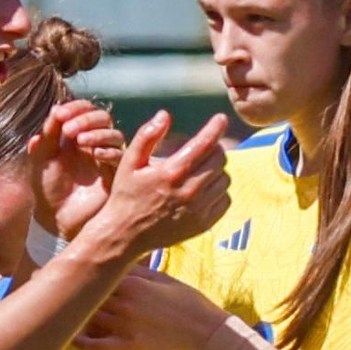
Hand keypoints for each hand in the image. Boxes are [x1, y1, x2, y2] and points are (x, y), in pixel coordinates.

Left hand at [30, 100, 124, 239]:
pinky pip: (120, 157)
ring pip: (115, 135)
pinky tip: (95, 153)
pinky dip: (109, 151)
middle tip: (68, 130)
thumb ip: (48, 135)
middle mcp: (95, 143)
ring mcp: (107, 158)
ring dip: (98, 133)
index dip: (74, 107)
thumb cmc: (48, 189)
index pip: (84, 111)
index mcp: (77, 136)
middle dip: (86, 118)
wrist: (56, 219)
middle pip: (102, 118)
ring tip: (80, 141)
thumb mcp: (42, 159)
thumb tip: (55, 110)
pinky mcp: (116, 175)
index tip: (59, 113)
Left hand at [77, 266, 226, 349]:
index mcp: (132, 281)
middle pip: (86, 294)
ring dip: (78, 317)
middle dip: (76, 295)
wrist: (207, 331)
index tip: (77, 278)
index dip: (83, 276)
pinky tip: (79, 339)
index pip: (95, 273)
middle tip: (70, 298)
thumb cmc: (190, 303)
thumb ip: (139, 272)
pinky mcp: (129, 345)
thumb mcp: (164, 279)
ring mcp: (124, 323)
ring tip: (73, 317)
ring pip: (87, 317)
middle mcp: (124, 300)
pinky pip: (95, 346)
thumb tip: (121, 263)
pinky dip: (82, 342)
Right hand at [87, 111, 230, 256]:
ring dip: (217, 170)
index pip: (205, 143)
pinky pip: (225, 200)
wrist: (125, 235)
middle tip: (203, 149)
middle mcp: (189, 191)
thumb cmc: (126, 194)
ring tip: (201, 170)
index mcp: (171, 172)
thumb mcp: (129, 162)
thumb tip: (165, 114)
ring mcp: (198, 209)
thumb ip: (147, 136)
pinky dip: (218, 191)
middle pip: (219, 159)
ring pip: (225, 179)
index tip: (221, 118)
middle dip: (214, 149)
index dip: (216, 127)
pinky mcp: (204, 224)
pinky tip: (203, 189)